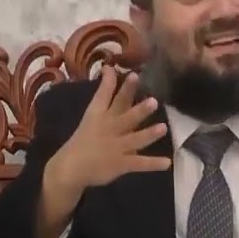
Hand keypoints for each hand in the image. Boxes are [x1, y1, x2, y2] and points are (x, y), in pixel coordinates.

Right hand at [46, 66, 170, 196]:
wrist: (71, 167)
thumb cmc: (84, 139)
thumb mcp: (92, 116)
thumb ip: (105, 97)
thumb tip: (113, 74)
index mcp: (98, 114)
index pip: (104, 95)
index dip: (110, 81)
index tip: (121, 69)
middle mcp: (109, 128)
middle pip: (125, 117)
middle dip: (139, 110)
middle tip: (154, 101)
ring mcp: (116, 147)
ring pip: (135, 139)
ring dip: (148, 134)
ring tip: (163, 128)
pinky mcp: (121, 164)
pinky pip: (138, 163)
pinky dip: (152, 164)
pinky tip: (167, 163)